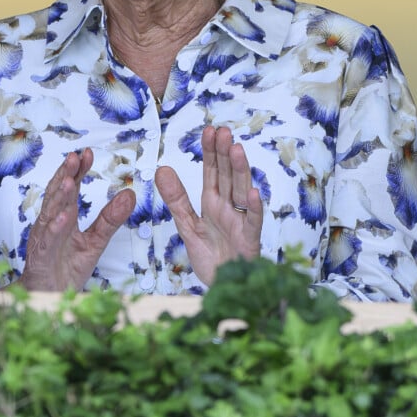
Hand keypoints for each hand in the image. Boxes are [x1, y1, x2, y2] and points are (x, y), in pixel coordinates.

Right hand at [20, 148, 134, 291]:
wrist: (49, 297)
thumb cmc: (66, 267)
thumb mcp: (96, 241)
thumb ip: (111, 219)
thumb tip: (130, 195)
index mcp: (64, 216)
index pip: (71, 187)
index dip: (78, 170)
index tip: (87, 153)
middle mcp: (51, 222)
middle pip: (58, 194)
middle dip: (65, 174)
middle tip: (75, 156)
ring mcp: (44, 238)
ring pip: (50, 213)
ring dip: (59, 196)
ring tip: (69, 180)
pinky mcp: (41, 256)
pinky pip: (48, 240)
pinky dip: (55, 228)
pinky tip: (63, 217)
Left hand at [155, 125, 261, 285]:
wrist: (224, 286)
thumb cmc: (210, 256)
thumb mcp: (187, 225)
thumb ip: (175, 199)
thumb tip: (161, 169)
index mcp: (213, 201)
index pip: (213, 171)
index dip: (211, 151)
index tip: (209, 130)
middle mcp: (229, 207)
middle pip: (228, 176)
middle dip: (225, 154)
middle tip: (224, 131)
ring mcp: (241, 221)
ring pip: (242, 192)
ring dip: (240, 171)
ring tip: (237, 150)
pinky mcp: (250, 239)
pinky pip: (253, 222)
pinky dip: (255, 209)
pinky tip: (254, 194)